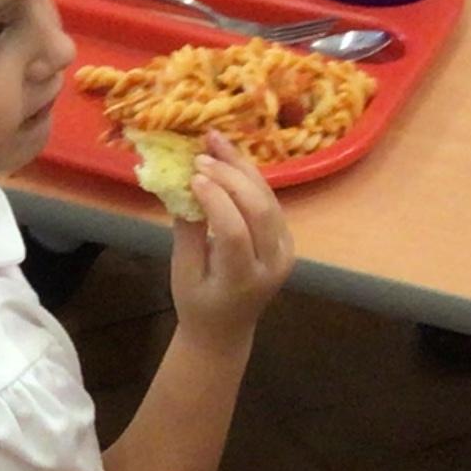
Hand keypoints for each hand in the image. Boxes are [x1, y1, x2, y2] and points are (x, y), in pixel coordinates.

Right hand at [167, 137, 295, 354]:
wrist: (225, 330)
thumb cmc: (196, 304)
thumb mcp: (183, 272)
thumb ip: (188, 231)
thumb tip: (185, 185)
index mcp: (243, 280)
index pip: (235, 232)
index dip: (216, 199)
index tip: (192, 175)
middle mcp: (273, 264)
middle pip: (259, 210)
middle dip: (230, 176)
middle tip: (201, 155)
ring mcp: (285, 251)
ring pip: (269, 198)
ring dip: (242, 167)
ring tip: (215, 140)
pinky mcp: (286, 239)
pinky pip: (270, 200)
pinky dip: (249, 176)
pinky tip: (229, 156)